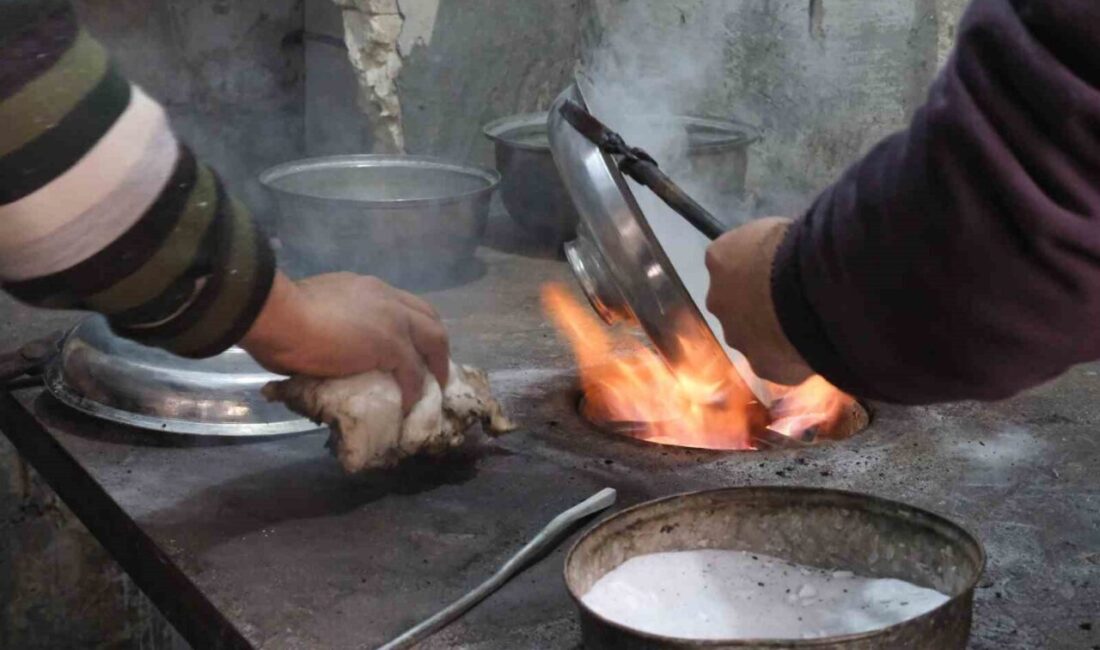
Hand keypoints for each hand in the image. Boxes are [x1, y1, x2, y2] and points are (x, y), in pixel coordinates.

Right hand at [240, 272, 449, 410]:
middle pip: (428, 317)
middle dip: (435, 343)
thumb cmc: (282, 317)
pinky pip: (413, 371)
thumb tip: (321, 346)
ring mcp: (392, 320)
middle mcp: (386, 298)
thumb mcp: (313, 312)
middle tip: (432, 367)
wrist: (279, 316)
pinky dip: (413, 389)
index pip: (402, 304)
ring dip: (436, 365)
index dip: (413, 325)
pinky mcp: (391, 343)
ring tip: (432, 388)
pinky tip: (408, 405)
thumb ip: (327, 324)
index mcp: (365, 288)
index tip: (412, 344)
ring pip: (433, 339)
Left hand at [705, 217, 812, 384]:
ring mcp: (736, 336)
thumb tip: (779, 256)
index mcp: (720, 258)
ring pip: (752, 337)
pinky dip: (791, 358)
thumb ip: (768, 248)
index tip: (777, 269)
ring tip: (806, 327)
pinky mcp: (760, 365)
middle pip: (734, 304)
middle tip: (791, 302)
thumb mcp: (778, 230)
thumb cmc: (800, 246)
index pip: (727, 262)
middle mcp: (718, 299)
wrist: (813, 290)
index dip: (754, 268)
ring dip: (772, 334)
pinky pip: (776, 362)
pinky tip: (814, 349)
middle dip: (757, 305)